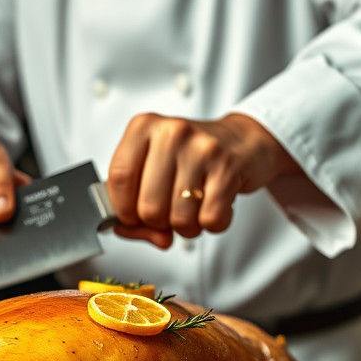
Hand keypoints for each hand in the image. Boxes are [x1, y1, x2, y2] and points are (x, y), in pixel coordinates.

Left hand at [107, 112, 298, 247]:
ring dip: (187, 226)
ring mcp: (202, 150)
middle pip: (148, 207)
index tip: (132, 217)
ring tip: (195, 207)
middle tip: (171, 210)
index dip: (123, 210)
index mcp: (144, 128)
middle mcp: (172, 134)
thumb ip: (135, 202)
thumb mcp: (155, 168)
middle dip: (159, 223)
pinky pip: (210, 220)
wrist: (242, 140)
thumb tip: (133, 232)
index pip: (119, 178)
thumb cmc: (191, 157)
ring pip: (179, 219)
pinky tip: (215, 205)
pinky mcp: (228, 168)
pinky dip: (212, 224)